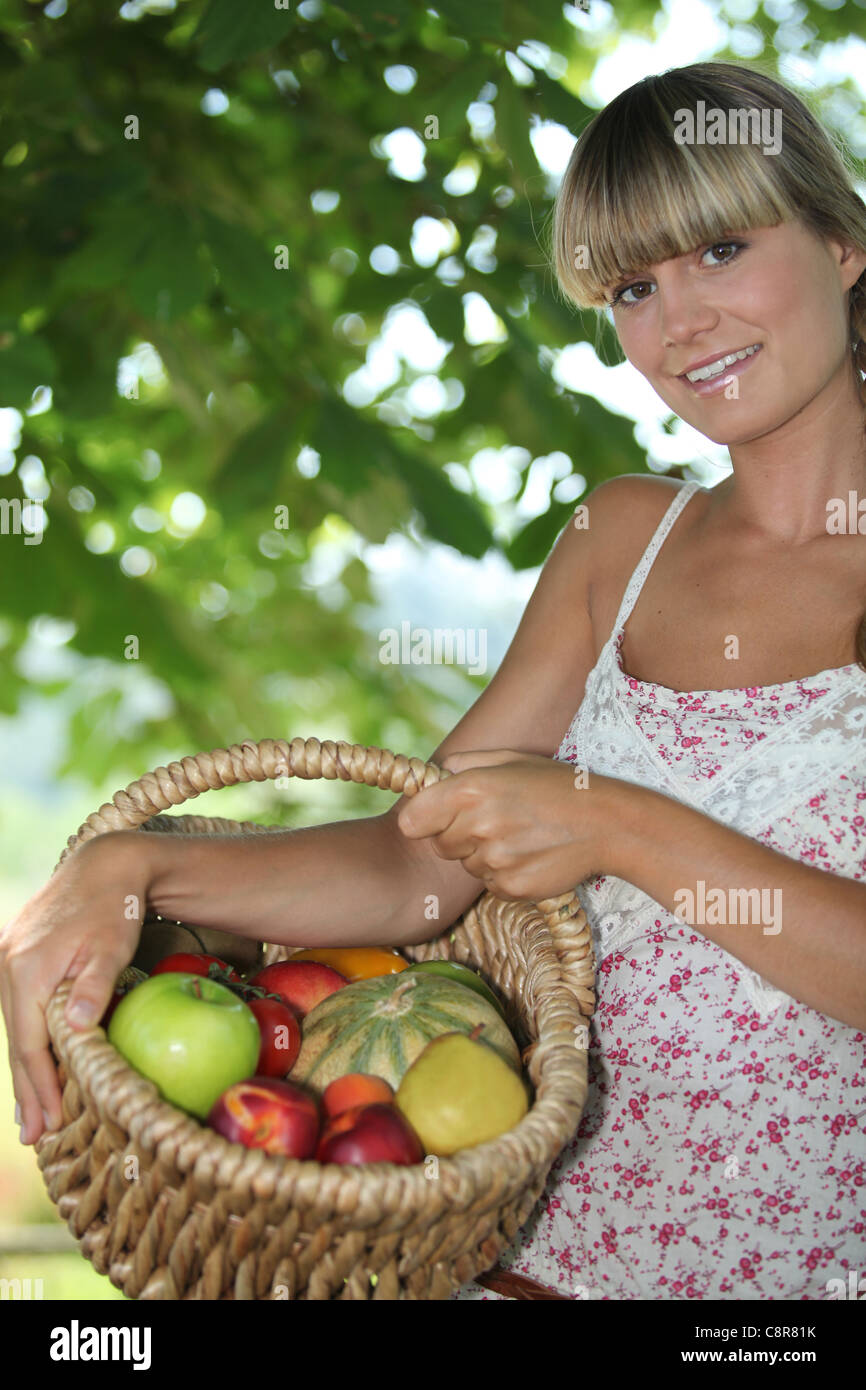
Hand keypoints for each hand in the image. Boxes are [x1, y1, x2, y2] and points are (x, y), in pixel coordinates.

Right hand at [0, 832, 147, 1146]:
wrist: (104, 864)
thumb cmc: (114, 906)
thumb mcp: (112, 947)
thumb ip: (94, 988)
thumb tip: (77, 1030)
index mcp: (28, 969)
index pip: (29, 1043)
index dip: (39, 1086)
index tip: (47, 1124)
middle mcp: (7, 965)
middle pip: (16, 1041)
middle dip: (27, 1089)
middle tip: (36, 1135)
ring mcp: (7, 958)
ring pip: (15, 1026)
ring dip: (26, 1068)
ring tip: (34, 1113)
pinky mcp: (16, 955)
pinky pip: (19, 1008)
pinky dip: (27, 1039)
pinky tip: (35, 1062)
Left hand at [396, 749, 617, 901]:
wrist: (605, 823)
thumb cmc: (558, 786)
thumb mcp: (512, 759)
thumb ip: (467, 763)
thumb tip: (437, 772)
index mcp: (471, 789)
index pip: (412, 820)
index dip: (423, 819)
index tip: (436, 817)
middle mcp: (479, 826)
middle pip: (440, 845)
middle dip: (459, 836)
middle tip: (494, 822)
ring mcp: (496, 861)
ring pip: (467, 866)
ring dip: (484, 855)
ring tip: (519, 837)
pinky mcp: (512, 887)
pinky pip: (490, 885)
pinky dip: (504, 875)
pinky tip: (529, 856)